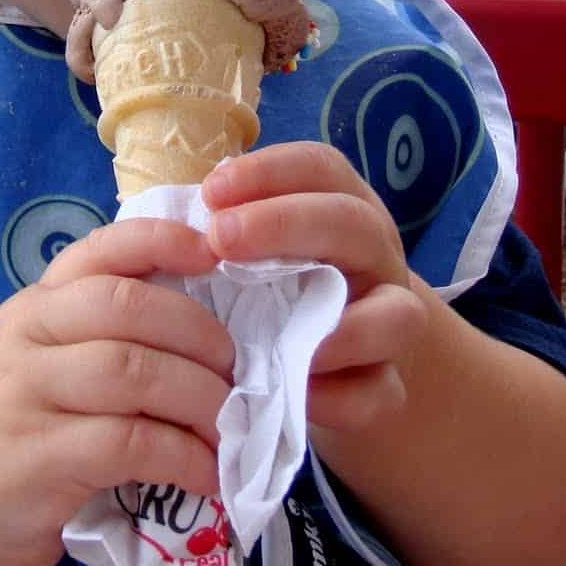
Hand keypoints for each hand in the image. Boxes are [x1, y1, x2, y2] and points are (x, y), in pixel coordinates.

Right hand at [0, 218, 235, 565]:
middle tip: (235, 372)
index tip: (214, 252)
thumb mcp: (48, 359)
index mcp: (38, 302)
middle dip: (199, 335)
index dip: (163, 240)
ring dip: (198, 398)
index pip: (102, 249)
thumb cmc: (21, 422)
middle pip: (126, 307)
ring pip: (132, 372)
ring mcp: (23, 395)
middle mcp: (24, 335)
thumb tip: (215, 323)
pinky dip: (181, 455)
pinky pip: (127, 443)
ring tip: (229, 427)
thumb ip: (108, 332)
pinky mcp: (34, 459)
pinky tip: (206, 473)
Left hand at [201, 142, 427, 435]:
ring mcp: (392, 321)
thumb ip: (227, 231)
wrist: (344, 363)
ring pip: (399, 314)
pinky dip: (339, 397)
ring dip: (340, 324)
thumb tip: (166, 222)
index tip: (211, 190)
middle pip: (354, 223)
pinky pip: (379, 393)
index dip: (269, 171)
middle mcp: (374, 256)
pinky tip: (294, 392)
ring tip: (276, 334)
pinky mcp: (389, 385)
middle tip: (221, 238)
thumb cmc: (283, 289)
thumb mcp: (262, 249)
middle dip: (286, 223)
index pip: (320, 168)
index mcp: (342, 208)